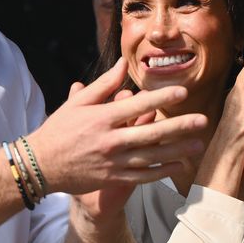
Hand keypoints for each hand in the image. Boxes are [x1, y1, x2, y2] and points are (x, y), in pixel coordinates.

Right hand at [30, 59, 206, 198]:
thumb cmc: (59, 130)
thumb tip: (123, 64)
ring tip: (198, 144)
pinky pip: (143, 176)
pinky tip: (179, 166)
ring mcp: (113, 162)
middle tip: (202, 120)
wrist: (40, 166)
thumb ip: (104, 85)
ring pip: (151, 156)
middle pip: (150, 132)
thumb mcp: (78, 104)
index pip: (137, 106)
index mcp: (102, 118)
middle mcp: (110, 140)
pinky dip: (162, 172)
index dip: (161, 99)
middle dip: (178, 126)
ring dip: (177, 150)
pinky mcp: (112, 178)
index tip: (182, 93)